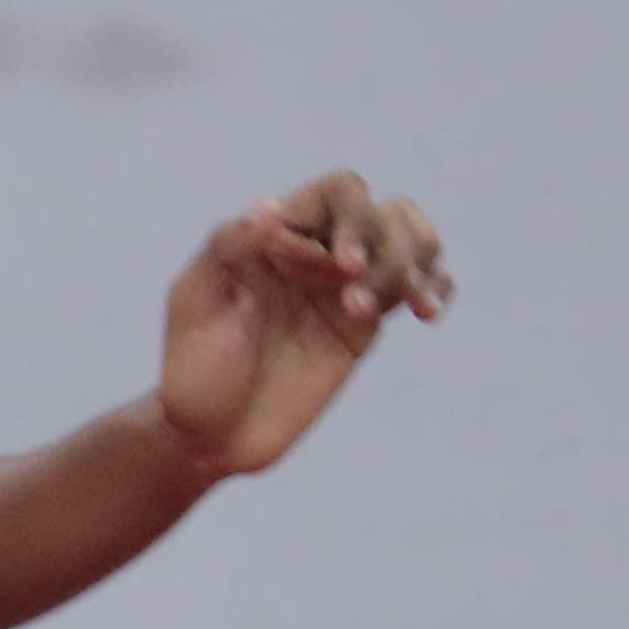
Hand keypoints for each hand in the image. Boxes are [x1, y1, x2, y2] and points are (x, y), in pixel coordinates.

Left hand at [155, 172, 451, 482]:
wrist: (212, 435)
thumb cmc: (192, 368)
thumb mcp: (195, 303)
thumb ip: (227, 249)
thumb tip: (270, 206)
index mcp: (276, 236)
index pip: (337, 194)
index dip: (352, 216)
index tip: (341, 264)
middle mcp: (316, 252)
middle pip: (387, 213)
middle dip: (388, 245)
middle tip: (354, 297)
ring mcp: (344, 287)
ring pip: (411, 242)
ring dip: (415, 265)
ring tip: (402, 308)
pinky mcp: (364, 324)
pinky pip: (418, 287)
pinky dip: (437, 287)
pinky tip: (427, 310)